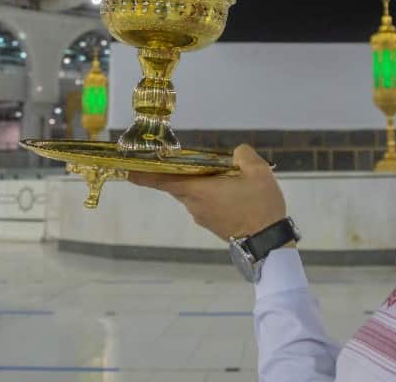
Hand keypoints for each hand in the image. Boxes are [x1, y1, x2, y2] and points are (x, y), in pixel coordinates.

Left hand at [128, 145, 285, 240]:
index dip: (144, 174)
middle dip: (179, 171)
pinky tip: (230, 189)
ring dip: (201, 182)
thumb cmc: (260, 205)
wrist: (268, 242)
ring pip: (193, 193)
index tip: (128, 170)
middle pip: (178, 184)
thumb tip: (236, 154)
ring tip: (225, 173)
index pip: (164, 180)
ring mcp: (202, 217)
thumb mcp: (258, 171)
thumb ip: (243, 155)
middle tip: (181, 156)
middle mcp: (195, 205)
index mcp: (199, 190)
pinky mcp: (212, 225)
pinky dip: (210, 193)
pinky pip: (204, 203)